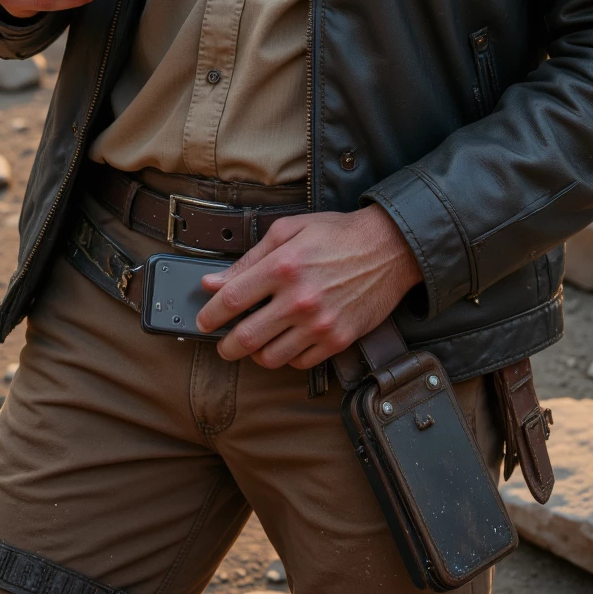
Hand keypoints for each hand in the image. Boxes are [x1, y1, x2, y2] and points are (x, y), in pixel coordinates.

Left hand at [195, 204, 421, 369]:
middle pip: (245, 338)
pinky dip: (287, 357)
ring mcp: (319, 323)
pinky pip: (300, 362)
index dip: (210, 315)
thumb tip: (215, 282)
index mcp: (283, 266)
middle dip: (226, 346)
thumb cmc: (337, 235)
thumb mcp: (289, 231)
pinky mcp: (337, 339)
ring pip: (271, 357)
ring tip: (255, 343)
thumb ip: (250, 259)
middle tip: (223, 344)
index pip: (232, 301)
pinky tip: (286, 341)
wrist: (388, 248)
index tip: (204, 321)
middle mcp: (299, 299)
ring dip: (255, 354)